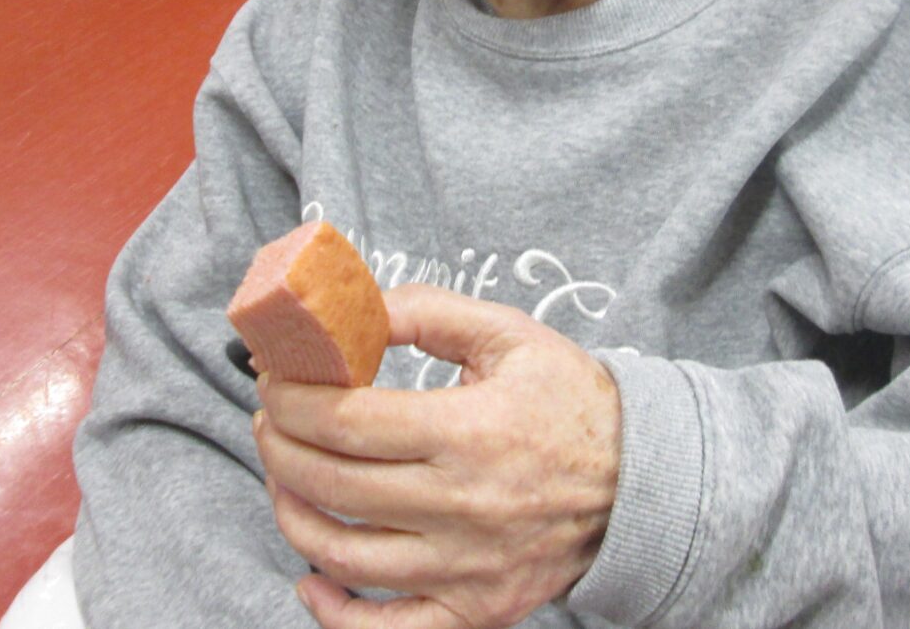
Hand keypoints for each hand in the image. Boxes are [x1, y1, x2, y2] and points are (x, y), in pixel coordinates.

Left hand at [253, 283, 621, 628]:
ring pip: (344, 554)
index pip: (347, 420)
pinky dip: (335, 613)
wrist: (639, 479)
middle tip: (270, 417)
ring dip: (290, 511)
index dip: (292, 398)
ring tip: (282, 474)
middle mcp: (464, 507)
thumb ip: (427, 313)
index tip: (274, 379)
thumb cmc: (570, 400)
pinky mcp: (476, 608)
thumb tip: (353, 312)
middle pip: (333, 484)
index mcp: (471, 432)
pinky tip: (309, 579)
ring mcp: (467, 568)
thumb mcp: (509, 335)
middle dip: (279, 444)